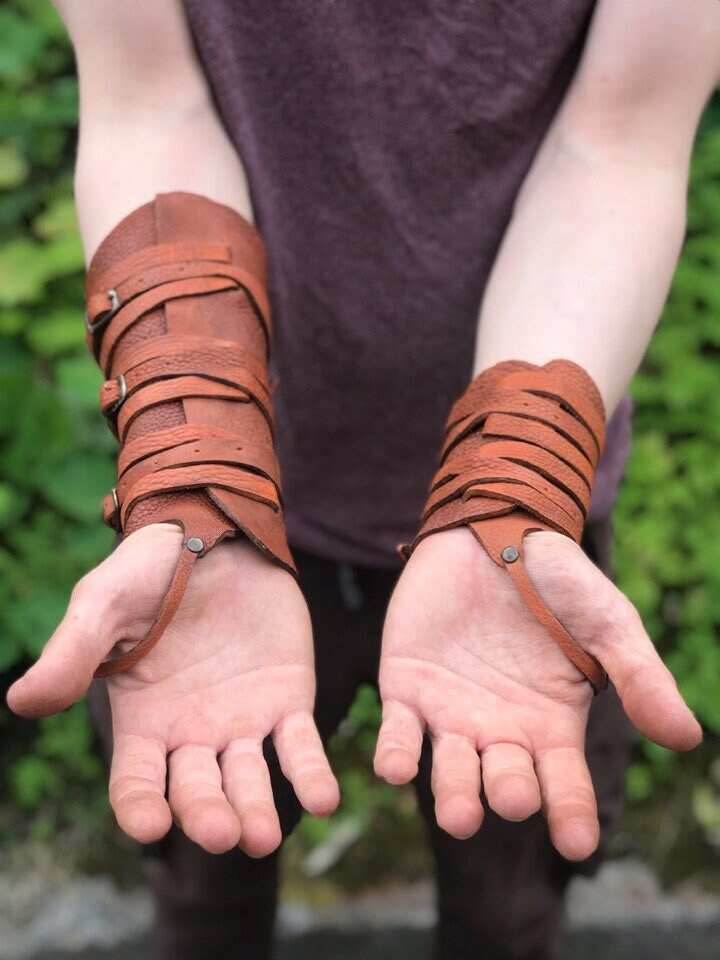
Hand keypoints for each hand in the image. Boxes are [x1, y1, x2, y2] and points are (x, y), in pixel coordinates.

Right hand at [7, 524, 338, 856]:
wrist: (217, 535)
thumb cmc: (150, 570)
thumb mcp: (103, 605)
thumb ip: (73, 654)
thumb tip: (22, 701)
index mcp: (143, 720)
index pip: (135, 781)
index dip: (140, 807)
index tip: (151, 824)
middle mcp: (191, 732)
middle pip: (196, 791)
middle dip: (207, 815)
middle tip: (221, 832)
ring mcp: (241, 720)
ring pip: (248, 780)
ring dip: (257, 812)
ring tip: (265, 835)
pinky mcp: (286, 700)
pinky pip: (299, 747)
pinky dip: (311, 775)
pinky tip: (324, 798)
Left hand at [375, 527, 700, 859]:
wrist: (494, 529)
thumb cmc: (558, 581)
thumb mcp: (608, 623)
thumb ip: (640, 677)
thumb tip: (686, 737)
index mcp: (552, 724)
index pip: (565, 782)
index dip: (572, 812)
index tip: (578, 844)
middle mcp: (500, 730)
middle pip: (505, 780)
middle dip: (510, 793)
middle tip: (515, 798)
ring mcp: (451, 712)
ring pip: (450, 769)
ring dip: (452, 794)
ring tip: (459, 816)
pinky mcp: (406, 686)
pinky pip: (398, 730)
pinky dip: (396, 752)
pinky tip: (393, 769)